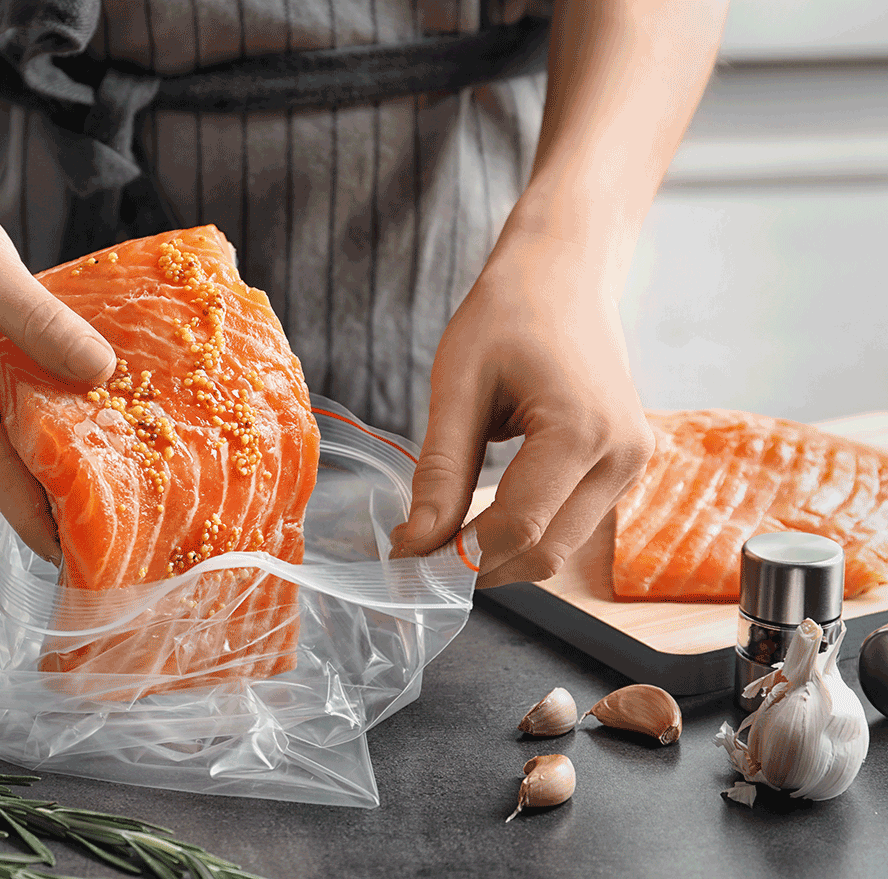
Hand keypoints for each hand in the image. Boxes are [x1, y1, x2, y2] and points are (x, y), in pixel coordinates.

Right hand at [0, 183, 115, 562]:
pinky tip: (102, 418)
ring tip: (135, 479)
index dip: (51, 525)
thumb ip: (42, 325)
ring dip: (68, 458)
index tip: (95, 564)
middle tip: (139, 521)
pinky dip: (57, 421)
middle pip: (14, 475)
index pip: (3, 483)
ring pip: (19, 446)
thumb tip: (101, 371)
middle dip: (71, 498)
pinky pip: (18, 416)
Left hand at [390, 227, 653, 587]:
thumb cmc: (509, 312)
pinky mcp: (626, 465)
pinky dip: (526, 531)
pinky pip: (572, 522)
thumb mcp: (458, 385)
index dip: (457, 554)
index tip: (405, 557)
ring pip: (561, 546)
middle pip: (545, 551)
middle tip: (418, 557)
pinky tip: (480, 517)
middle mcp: (622, 455)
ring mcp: (633, 463)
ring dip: (502, 554)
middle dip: (479, 566)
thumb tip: (417, 543)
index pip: (517, 526)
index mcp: (583, 431)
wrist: (565, 272)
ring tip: (443, 537)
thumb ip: (440, 470)